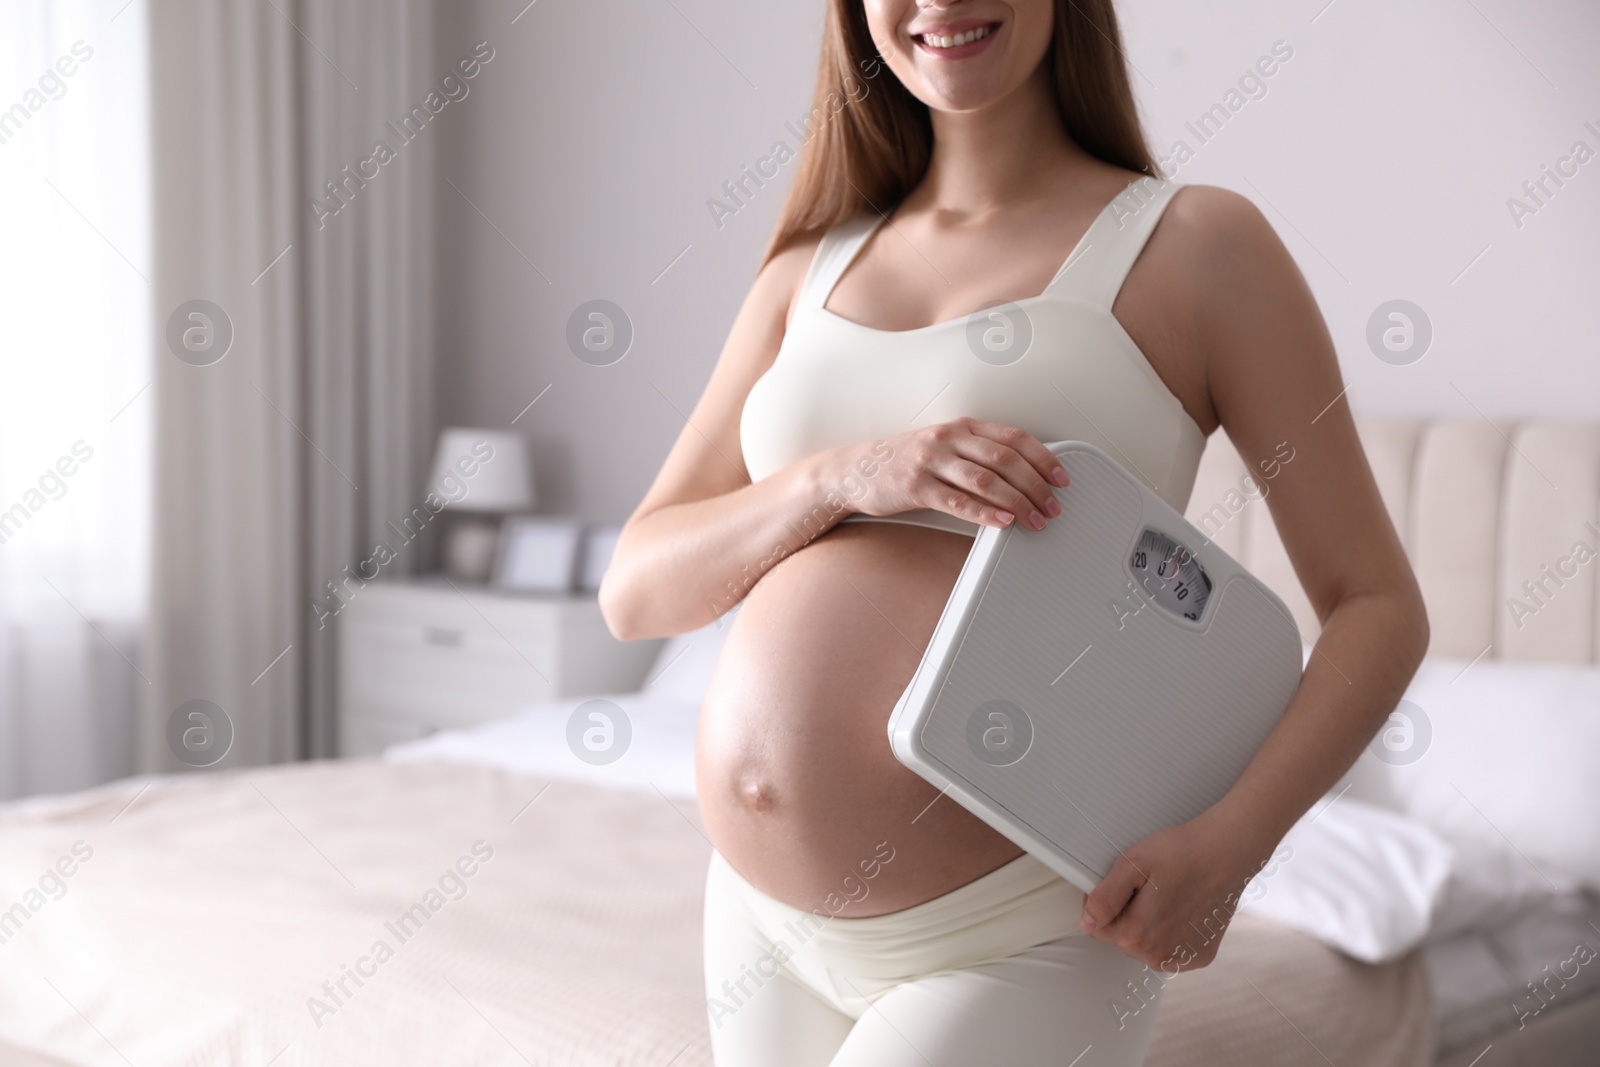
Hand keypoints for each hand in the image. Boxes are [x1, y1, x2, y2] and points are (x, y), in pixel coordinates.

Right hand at [828, 418, 1069, 530]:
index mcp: (962, 426)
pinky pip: (957, 501)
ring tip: (1035, 520)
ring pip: (986, 480)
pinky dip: (985, 513)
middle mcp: (948, 438)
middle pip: (1005, 459)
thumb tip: (1023, 477)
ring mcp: (930, 461)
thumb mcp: (944, 447)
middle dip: (1036, 485)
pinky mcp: (915, 486)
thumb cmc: (905, 461)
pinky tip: (1003, 522)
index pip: (1014, 438)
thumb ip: (978, 455)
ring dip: (1017, 502)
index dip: (1044, 458)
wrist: (855, 469)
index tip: (1062, 479)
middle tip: (1053, 506)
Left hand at [1077, 810, 1271, 973]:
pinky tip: (1182, 909)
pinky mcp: (1199, 957)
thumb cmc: (1181, 853)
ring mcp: (1181, 960)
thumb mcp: (1132, 864)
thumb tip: (1087, 922)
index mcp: (1137, 936)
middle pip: (1122, 938)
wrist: (1227, 852)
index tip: (1121, 882)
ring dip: (1147, 924)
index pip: (1097, 927)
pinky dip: (1171, 932)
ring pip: (1145, 944)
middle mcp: (1159, 957)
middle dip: (1126, 914)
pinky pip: (1170, 948)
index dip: (1103, 901)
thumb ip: (1105, 898)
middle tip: (1147, 885)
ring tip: (1167, 895)